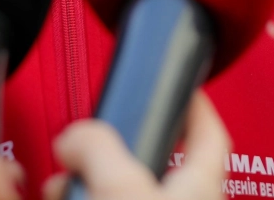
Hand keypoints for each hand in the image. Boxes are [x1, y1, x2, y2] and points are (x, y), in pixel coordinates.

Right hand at [44, 93, 228, 199]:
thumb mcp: (120, 186)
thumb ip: (97, 146)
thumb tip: (75, 138)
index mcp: (199, 184)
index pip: (209, 130)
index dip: (195, 101)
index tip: (181, 85)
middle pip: (152, 158)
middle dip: (113, 145)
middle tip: (88, 140)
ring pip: (123, 188)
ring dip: (91, 180)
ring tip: (64, 182)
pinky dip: (87, 198)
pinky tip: (65, 198)